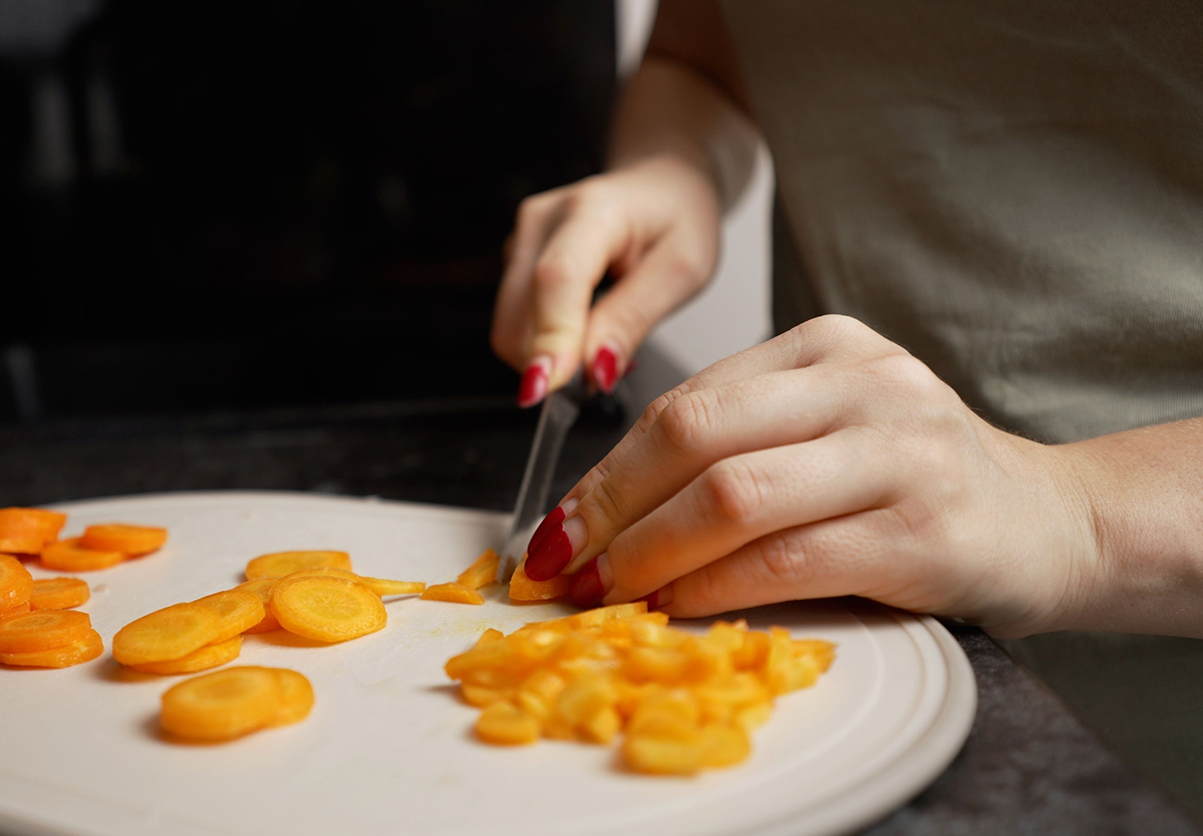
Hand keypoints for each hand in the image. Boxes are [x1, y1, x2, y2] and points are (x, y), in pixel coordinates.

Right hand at [491, 152, 721, 404]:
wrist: (662, 184)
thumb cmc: (678, 218)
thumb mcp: (683, 270)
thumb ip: (633, 319)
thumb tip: (593, 371)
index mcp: (594, 210)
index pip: (556, 280)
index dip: (550, 339)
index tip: (546, 391)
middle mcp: (544, 220)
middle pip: (521, 316)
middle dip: (558, 362)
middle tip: (611, 369)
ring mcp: (522, 237)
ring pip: (512, 328)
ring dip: (553, 356)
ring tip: (604, 341)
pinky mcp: (514, 258)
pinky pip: (516, 322)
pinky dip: (548, 342)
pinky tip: (585, 328)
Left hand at [520, 315, 1101, 638]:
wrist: (1056, 522)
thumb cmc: (919, 482)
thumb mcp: (830, 428)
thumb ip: (739, 443)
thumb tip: (605, 510)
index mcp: (827, 346)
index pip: (684, 404)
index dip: (604, 472)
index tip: (554, 525)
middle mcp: (864, 384)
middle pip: (693, 436)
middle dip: (608, 506)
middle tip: (560, 561)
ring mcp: (899, 453)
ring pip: (732, 497)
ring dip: (649, 553)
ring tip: (607, 591)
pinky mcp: (922, 532)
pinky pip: (787, 561)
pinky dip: (714, 588)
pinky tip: (678, 606)